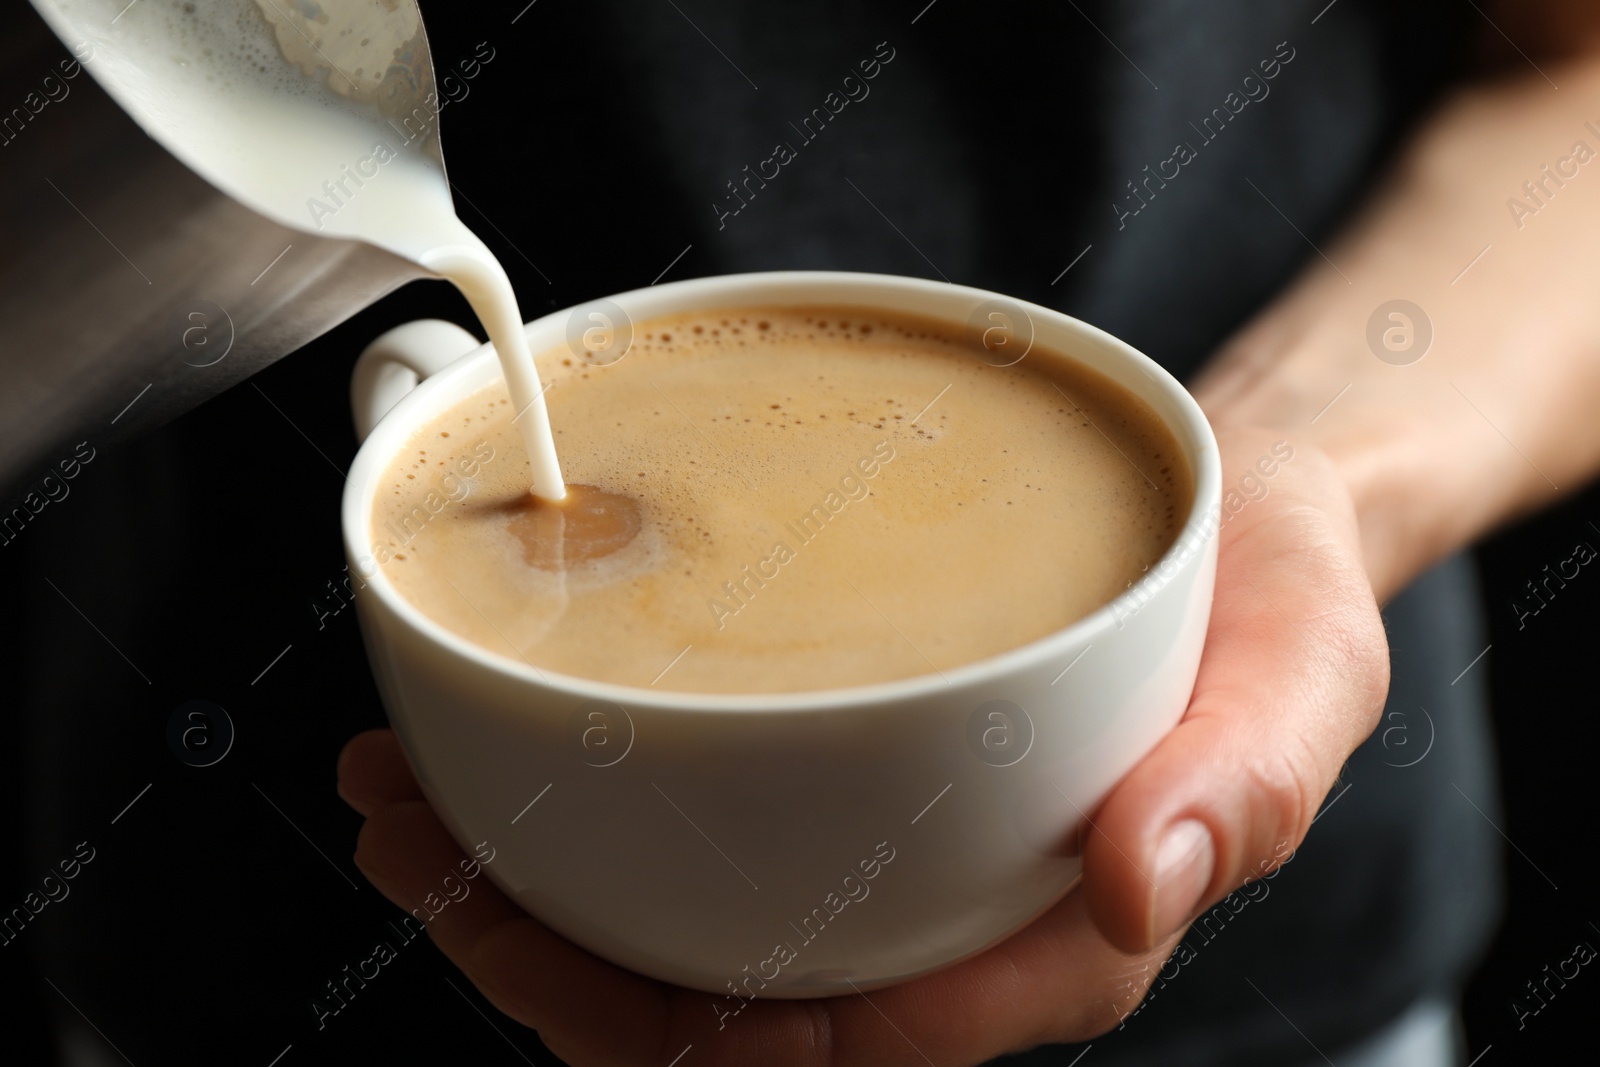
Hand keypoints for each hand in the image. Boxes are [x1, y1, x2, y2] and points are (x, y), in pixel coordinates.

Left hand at [338, 425, 1390, 1064]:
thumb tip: (1143, 882)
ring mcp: (890, 863)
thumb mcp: (1301, 683)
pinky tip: (506, 753)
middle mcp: (949, 926)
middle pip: (722, 1016)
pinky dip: (589, 816)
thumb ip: (1242, 786)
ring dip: (531, 894)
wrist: (1251, 528)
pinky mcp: (857, 788)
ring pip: (686, 938)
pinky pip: (705, 843)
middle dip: (550, 968)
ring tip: (406, 800)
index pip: (848, 1047)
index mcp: (1048, 943)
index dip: (687, 1037)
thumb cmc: (1277, 613)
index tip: (548, 956)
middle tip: (417, 852)